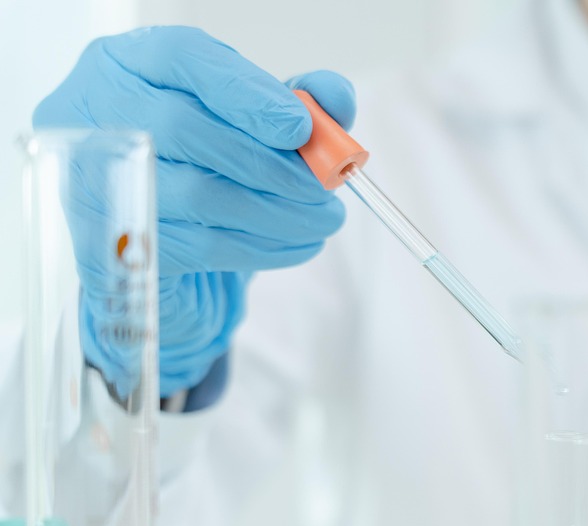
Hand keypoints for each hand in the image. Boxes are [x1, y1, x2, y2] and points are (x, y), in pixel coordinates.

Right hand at [33, 27, 355, 398]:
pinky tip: (297, 244)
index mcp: (127, 63)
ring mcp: (94, 180)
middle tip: (325, 188)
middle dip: (270, 163)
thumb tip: (336, 99)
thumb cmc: (205, 165)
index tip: (302, 127)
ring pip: (195, 195)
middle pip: (183, 129)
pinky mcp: (111, 245)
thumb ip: (294, 100)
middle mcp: (93, 112)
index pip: (180, 58)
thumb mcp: (249, 122)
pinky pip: (199, 247)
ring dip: (277, 212)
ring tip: (322, 220)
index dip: (246, 93)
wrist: (168, 246)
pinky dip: (262, 247)